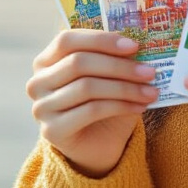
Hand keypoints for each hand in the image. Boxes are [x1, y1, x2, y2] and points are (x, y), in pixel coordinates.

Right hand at [25, 30, 159, 177]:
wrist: (96, 147)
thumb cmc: (103, 105)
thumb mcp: (107, 77)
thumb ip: (114, 59)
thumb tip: (136, 44)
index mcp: (45, 61)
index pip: (67, 40)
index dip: (100, 40)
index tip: (134, 46)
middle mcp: (37, 82)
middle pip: (78, 63)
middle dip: (119, 66)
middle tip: (149, 71)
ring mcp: (41, 107)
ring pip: (87, 87)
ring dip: (125, 88)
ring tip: (150, 91)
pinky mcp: (53, 130)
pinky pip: (91, 110)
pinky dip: (121, 106)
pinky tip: (140, 107)